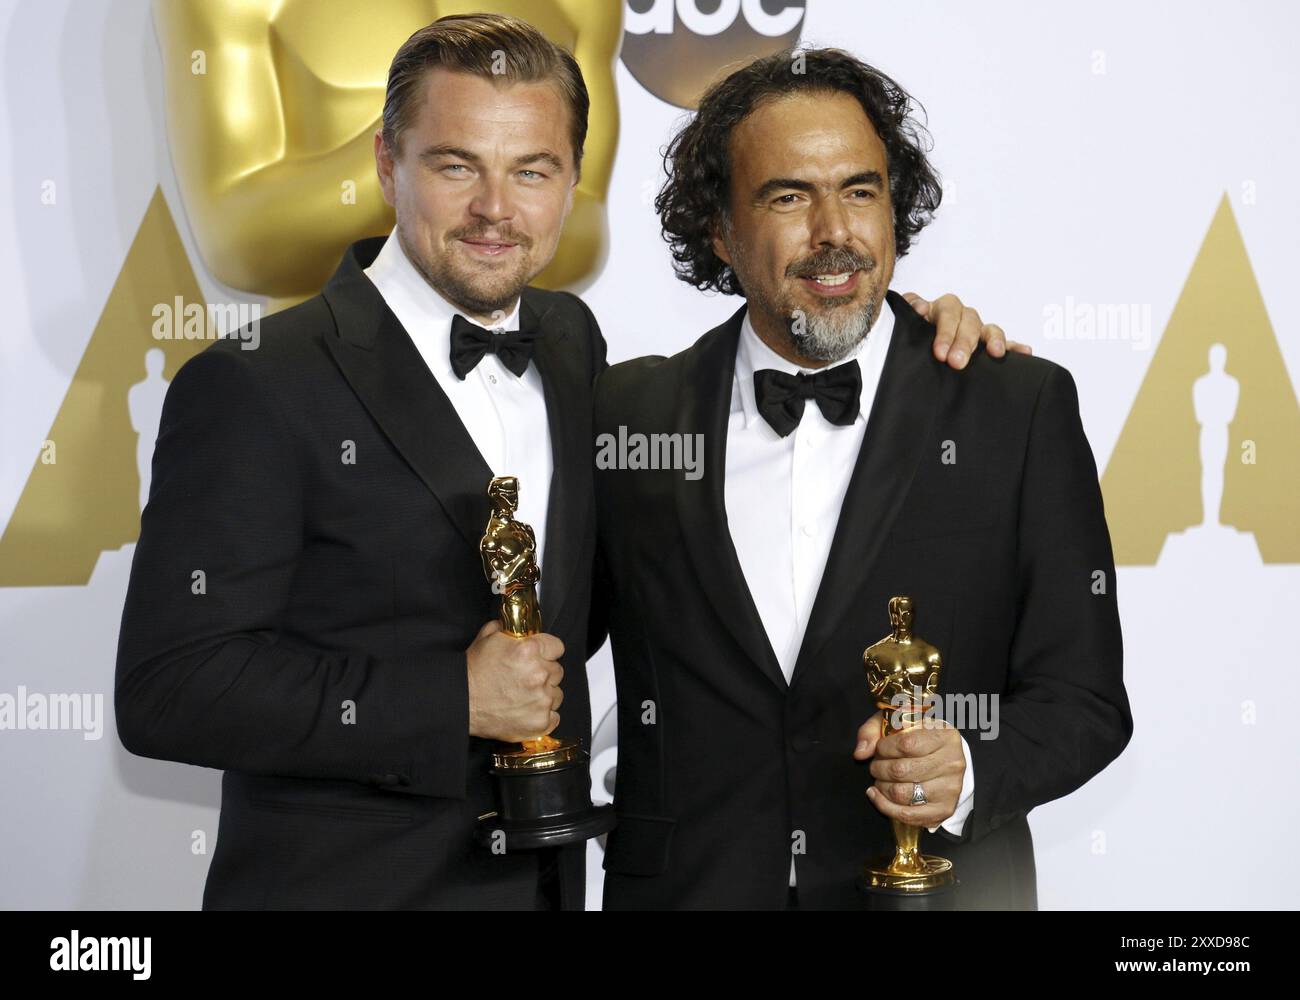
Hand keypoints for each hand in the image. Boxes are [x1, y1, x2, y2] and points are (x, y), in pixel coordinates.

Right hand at [466, 620, 564, 742]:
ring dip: (544, 694)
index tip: (541, 657)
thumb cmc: (472, 672)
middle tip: (525, 678)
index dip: (548, 651)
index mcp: (529, 650)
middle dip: (544, 673)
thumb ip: (509, 628)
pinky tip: (526, 711)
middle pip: (557, 670)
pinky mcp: (539, 722)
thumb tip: (520, 626)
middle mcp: (539, 674)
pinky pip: (554, 717)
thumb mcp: (487, 637)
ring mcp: (541, 699)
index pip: (557, 647)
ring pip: (556, 694)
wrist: (461, 702)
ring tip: (522, 696)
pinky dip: (543, 716)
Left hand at [853, 710, 964, 826]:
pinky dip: (885, 806)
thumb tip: (861, 753)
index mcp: (944, 736)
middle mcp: (952, 763)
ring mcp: (950, 788)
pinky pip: (908, 814)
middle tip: (876, 766)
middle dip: (879, 769)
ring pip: (902, 794)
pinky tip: (877, 795)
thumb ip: (873, 730)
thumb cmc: (919, 738)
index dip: (884, 748)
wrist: (946, 761)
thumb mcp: (897, 723)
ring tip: (879, 779)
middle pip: (901, 771)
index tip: (879, 748)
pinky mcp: (944, 809)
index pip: (906, 744)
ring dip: (881, 787)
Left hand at [904, 291, 1031, 368]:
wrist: (907, 351)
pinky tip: (1025, 352)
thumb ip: (906, 314)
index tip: (940, 353)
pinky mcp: (987, 344)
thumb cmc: (906, 339)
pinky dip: (1015, 347)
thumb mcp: (901, 326)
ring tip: (996, 353)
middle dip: (964, 342)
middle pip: (968, 322)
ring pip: (988, 329)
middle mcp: (960, 316)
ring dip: (993, 340)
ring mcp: (975, 329)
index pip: (946, 313)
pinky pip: (1005, 343)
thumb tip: (919, 308)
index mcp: (938, 309)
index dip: (945, 332)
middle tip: (956, 363)